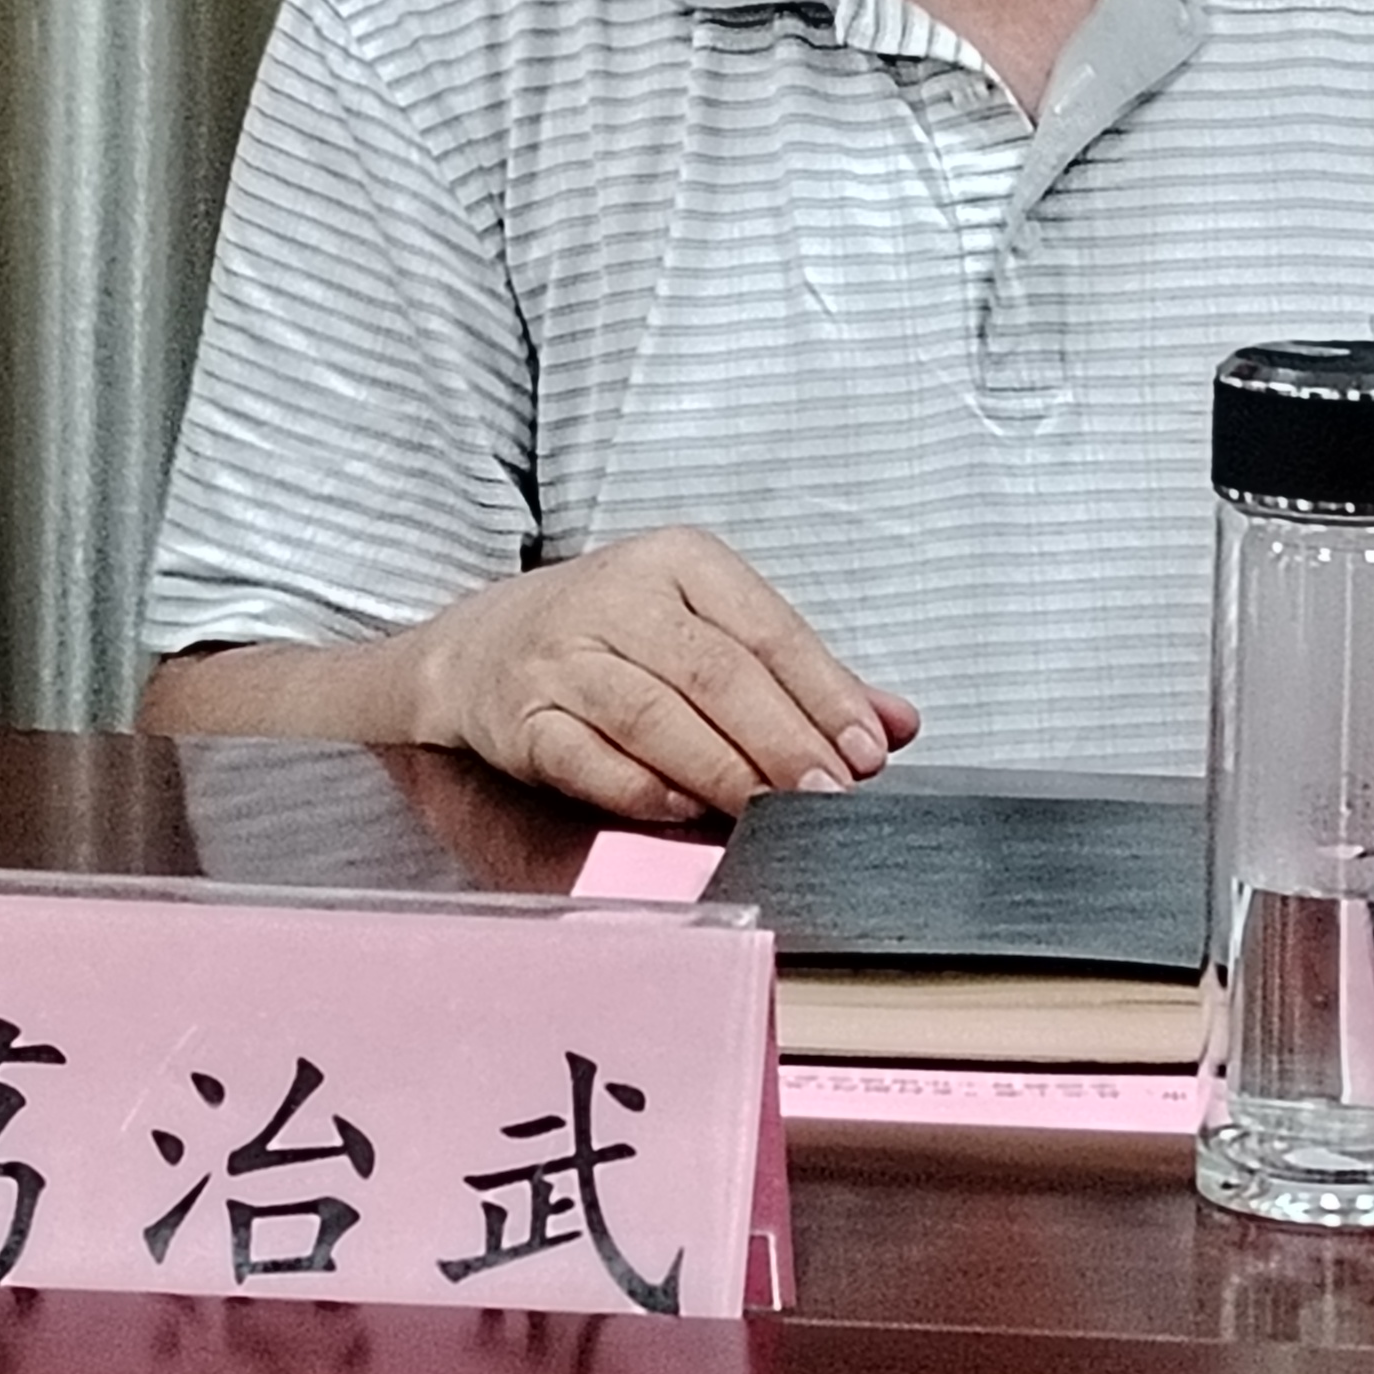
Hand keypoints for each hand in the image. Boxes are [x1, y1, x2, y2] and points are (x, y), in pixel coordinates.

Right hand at [403, 526, 921, 822]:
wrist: (474, 647)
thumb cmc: (614, 638)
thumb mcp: (706, 629)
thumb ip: (801, 677)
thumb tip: (898, 723)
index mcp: (678, 560)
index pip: (768, 629)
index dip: (825, 694)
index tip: (868, 751)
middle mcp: (616, 596)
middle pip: (716, 674)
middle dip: (783, 740)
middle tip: (829, 795)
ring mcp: (561, 655)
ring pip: (655, 716)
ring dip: (723, 770)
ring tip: (774, 812)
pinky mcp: (519, 716)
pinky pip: (585, 758)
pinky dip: (640, 789)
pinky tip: (685, 811)